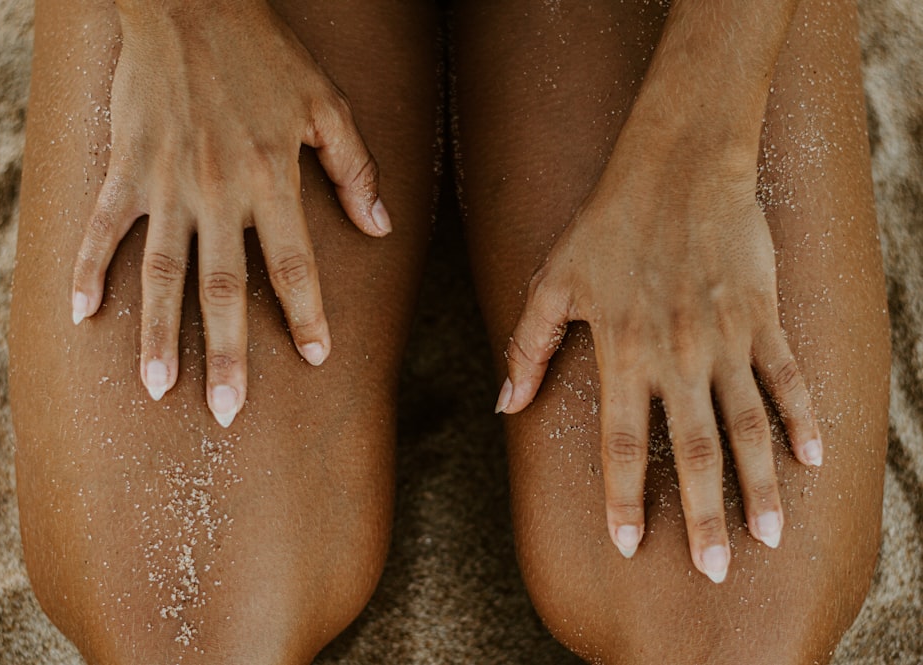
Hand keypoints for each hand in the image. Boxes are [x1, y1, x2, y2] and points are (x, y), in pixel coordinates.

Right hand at [71, 1, 389, 426]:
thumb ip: (353, 168)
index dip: (306, 315)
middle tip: (227, 413)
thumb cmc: (265, 54)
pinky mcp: (126, 169)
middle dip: (227, 354)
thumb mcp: (325, 105)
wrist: (190, 3)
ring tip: (158, 389)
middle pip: (223, 289)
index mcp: (271, 180)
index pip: (293, 265)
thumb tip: (381, 226)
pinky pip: (104, 229)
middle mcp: (219, 193)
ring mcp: (166, 184)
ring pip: (163, 273)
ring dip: (159, 334)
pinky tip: (82, 316)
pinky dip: (90, 270)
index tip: (316, 358)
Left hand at [495, 138, 821, 582]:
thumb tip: (503, 404)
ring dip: (758, 484)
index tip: (629, 544)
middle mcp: (675, 355)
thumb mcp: (552, 281)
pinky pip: (786, 376)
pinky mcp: (760, 316)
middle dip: (702, 516)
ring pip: (746, 426)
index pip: (622, 443)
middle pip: (693, 451)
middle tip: (713, 569)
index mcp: (621, 351)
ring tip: (768, 536)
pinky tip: (813, 458)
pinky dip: (802, 417)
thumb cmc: (606, 223)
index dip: (624, 498)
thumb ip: (528, 345)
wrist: (677, 165)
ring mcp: (724, 337)